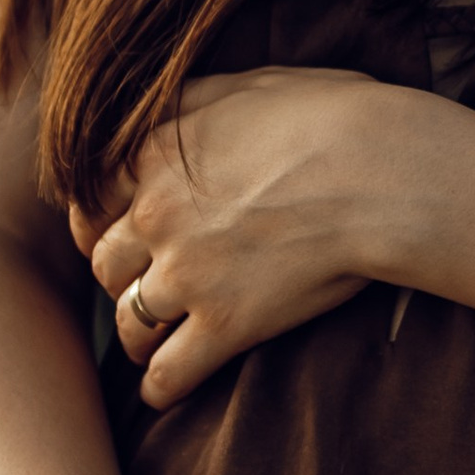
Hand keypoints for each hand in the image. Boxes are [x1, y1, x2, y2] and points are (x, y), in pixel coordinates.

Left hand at [74, 65, 463, 408]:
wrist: (382, 173)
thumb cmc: (332, 118)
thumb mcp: (248, 83)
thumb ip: (193, 100)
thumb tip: (166, 109)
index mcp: (156, 154)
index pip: (92, 200)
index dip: (97, 225)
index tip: (108, 240)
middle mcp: (156, 215)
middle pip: (107, 264)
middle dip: (118, 280)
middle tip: (140, 289)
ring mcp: (187, 273)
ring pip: (129, 320)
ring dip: (135, 336)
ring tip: (150, 345)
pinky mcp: (225, 324)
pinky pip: (170, 372)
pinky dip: (161, 387)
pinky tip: (165, 391)